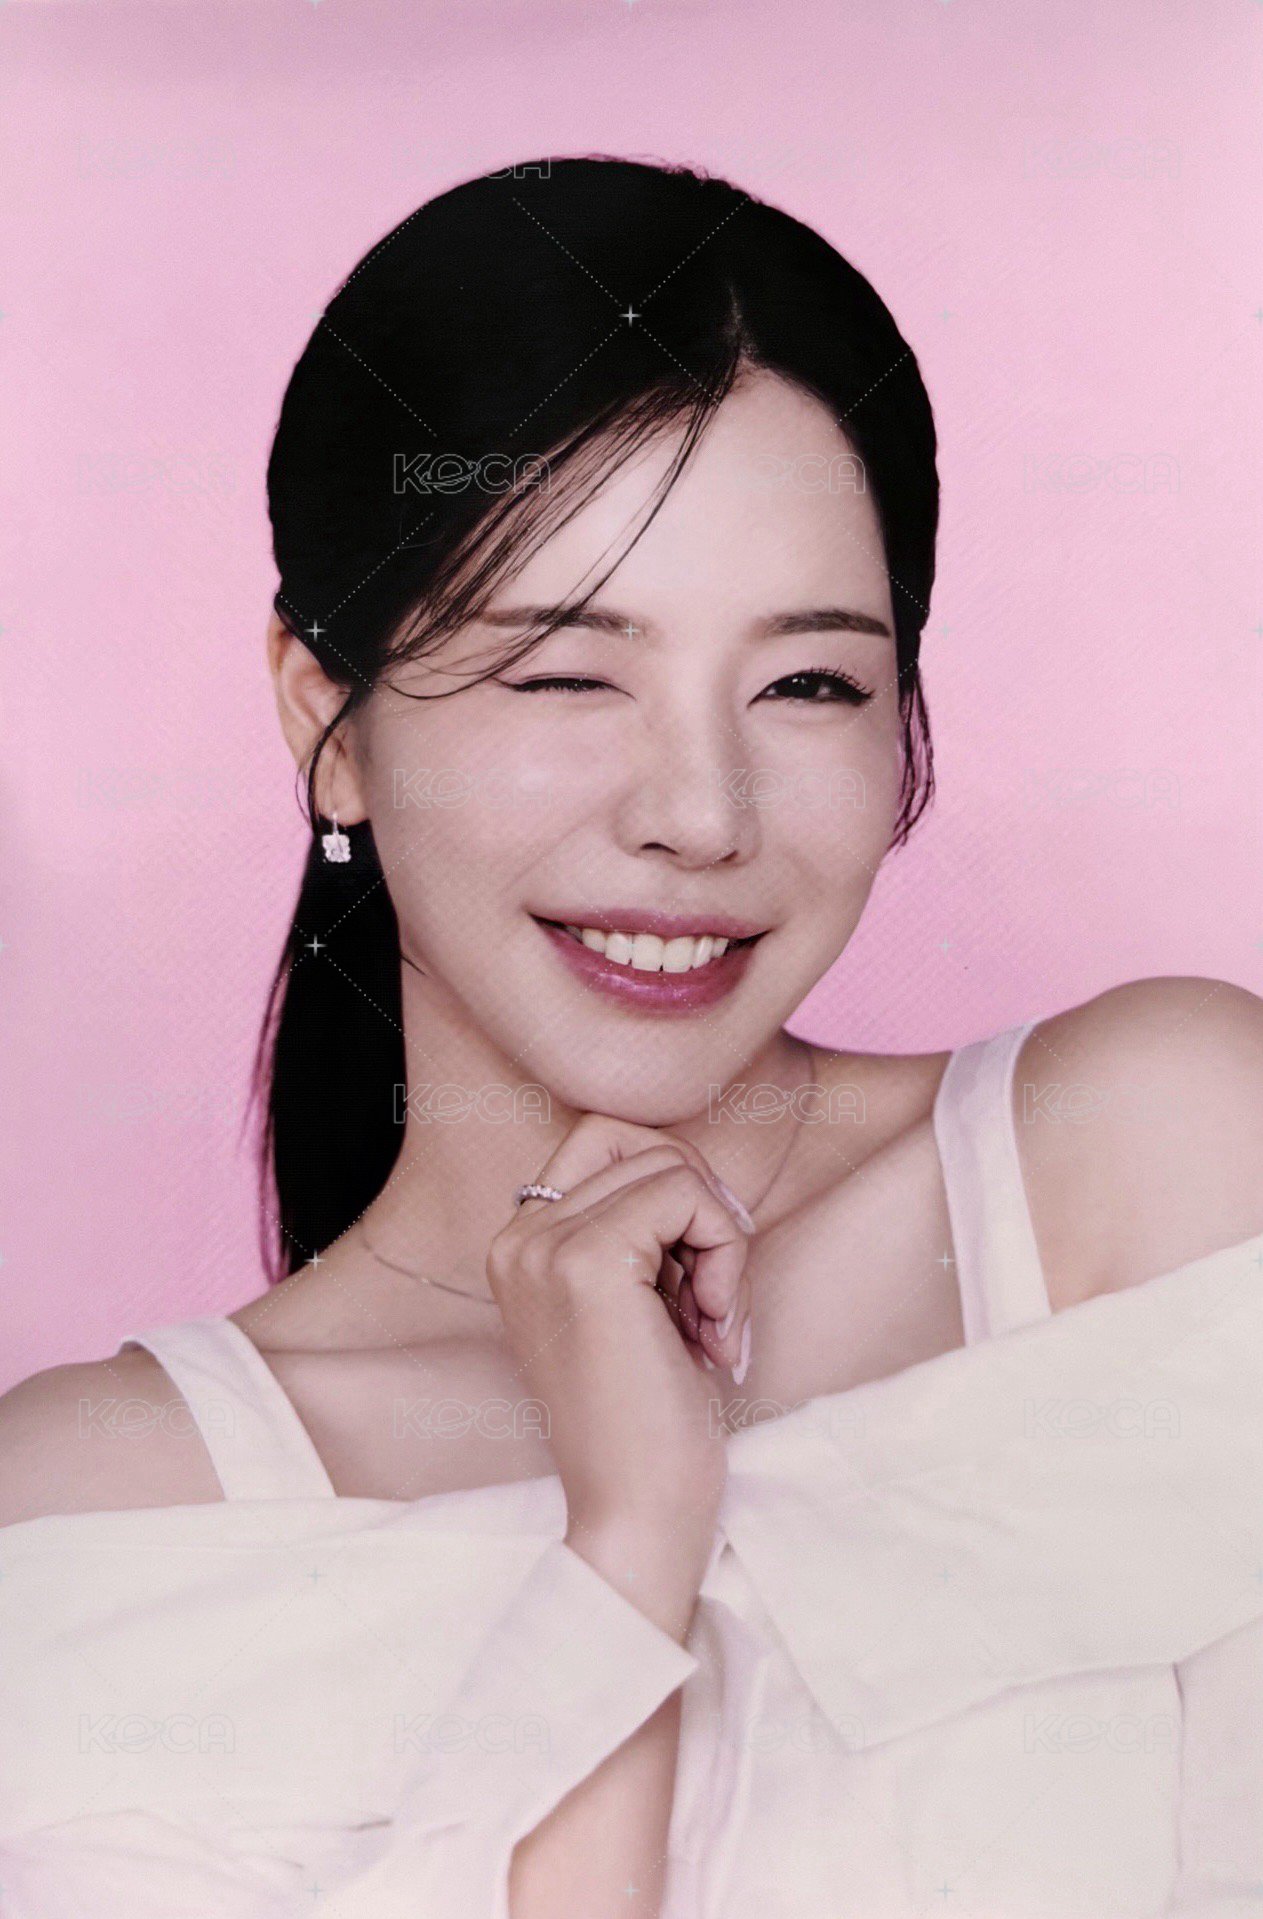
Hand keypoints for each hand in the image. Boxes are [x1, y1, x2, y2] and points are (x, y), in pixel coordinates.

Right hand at [486, 1116, 753, 1561]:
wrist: (637, 1514)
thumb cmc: (652, 1423)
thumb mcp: (639, 1303)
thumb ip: (643, 1231)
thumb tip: (693, 1168)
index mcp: (520, 1246)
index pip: (609, 1142)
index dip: (676, 1197)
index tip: (697, 1284)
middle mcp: (518, 1237)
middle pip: (643, 1147)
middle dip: (703, 1215)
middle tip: (714, 1303)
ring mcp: (545, 1247)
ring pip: (673, 1169)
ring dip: (722, 1243)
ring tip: (712, 1326)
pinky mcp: (589, 1260)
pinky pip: (689, 1197)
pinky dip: (728, 1254)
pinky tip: (715, 1330)